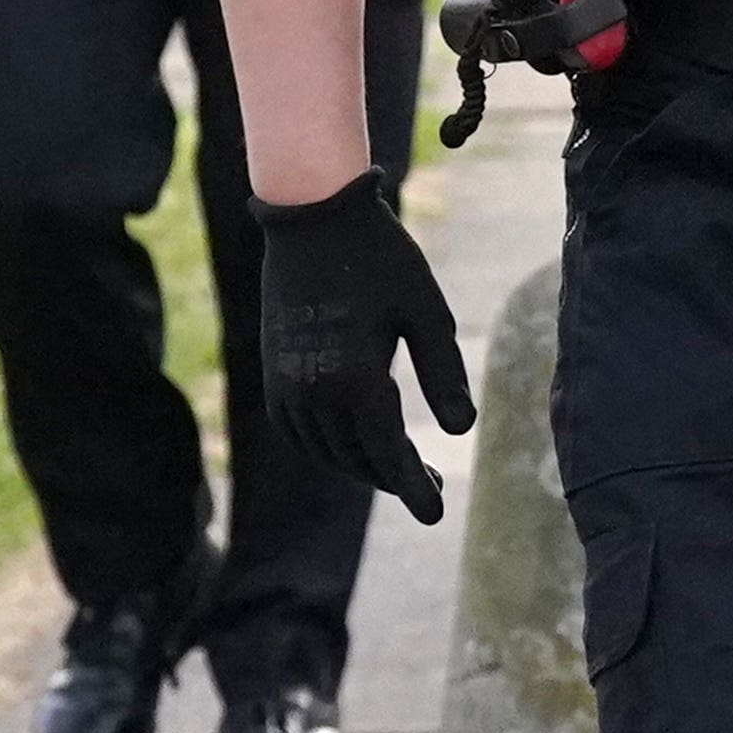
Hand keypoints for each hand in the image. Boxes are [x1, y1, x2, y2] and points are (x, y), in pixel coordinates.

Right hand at [252, 178, 476, 525]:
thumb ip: (443, 372)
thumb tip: (459, 430)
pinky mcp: (273, 372)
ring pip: (326, 451)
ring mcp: (286, 384)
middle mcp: (313, 392)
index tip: (436, 515)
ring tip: (400, 469)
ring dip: (362, 466)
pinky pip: (298, 432)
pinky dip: (327, 448)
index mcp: (355, 379)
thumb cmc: (380, 258)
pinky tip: (355, 444)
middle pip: (358, 459)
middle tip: (433, 487)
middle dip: (396, 479)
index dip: (414, 488)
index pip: (388, 455)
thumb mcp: (426, 311)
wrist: (312, 216)